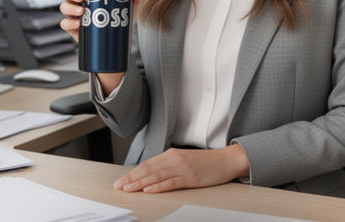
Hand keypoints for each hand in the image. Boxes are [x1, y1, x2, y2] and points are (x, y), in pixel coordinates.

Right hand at [59, 0, 142, 42]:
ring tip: (82, 10)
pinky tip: (79, 23)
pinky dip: (70, 22)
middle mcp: (77, 1)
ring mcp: (73, 14)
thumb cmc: (114, 19)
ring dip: (71, 7)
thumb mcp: (126, 7)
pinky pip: (64, 23)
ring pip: (64, 6)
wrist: (111, 41)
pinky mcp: (72, 27)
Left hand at [113, 144, 248, 192]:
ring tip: (128, 189)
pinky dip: (158, 187)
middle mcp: (174, 159)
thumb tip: (151, 175)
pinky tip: (149, 190)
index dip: (133, 172)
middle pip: (148, 169)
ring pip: (156, 176)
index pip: (147, 164)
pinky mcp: (190, 177)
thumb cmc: (205, 162)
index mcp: (171, 154)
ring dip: (140, 183)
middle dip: (131, 178)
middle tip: (118, 186)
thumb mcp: (184, 160)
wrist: (225, 160)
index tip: (121, 180)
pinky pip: (170, 183)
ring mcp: (182, 168)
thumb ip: (168, 165)